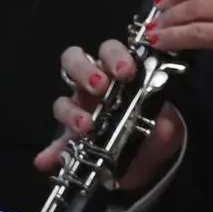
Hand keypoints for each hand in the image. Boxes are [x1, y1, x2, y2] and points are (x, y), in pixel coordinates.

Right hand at [39, 38, 183, 194]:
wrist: (148, 157)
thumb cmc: (155, 127)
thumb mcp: (164, 124)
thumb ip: (163, 124)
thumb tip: (163, 126)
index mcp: (117, 73)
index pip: (109, 51)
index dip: (115, 56)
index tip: (125, 72)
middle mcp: (93, 86)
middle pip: (75, 61)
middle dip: (85, 70)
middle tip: (99, 86)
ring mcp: (78, 111)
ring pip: (62, 101)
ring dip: (69, 112)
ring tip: (84, 126)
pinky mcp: (70, 140)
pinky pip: (56, 146)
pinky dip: (51, 152)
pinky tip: (48, 160)